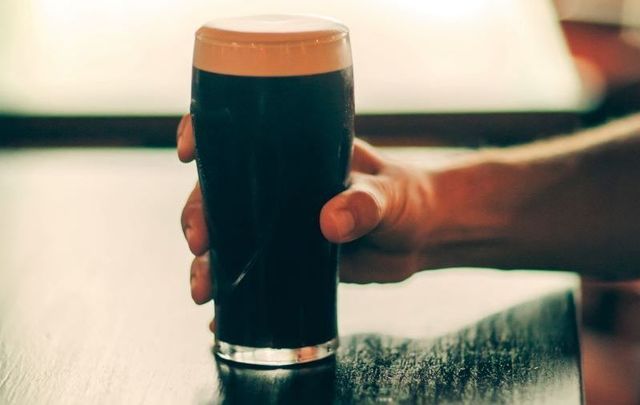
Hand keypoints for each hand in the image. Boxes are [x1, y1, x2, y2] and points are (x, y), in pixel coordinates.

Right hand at [177, 114, 436, 314]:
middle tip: (199, 244)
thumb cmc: (408, 199)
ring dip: (207, 262)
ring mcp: (280, 223)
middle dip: (199, 216)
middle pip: (221, 193)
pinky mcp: (289, 258)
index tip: (189, 151)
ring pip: (229, 237)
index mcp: (298, 154)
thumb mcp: (388, 197)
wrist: (422, 237)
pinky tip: (219, 317)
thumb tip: (329, 222)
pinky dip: (233, 296)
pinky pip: (252, 274)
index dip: (206, 134)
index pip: (240, 133)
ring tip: (202, 289)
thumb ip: (364, 204)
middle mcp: (279, 186)